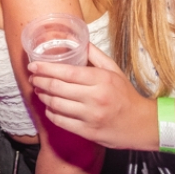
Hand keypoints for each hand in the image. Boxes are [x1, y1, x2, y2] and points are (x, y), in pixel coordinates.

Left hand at [28, 44, 156, 149]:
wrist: (142, 124)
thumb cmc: (126, 95)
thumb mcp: (114, 70)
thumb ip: (96, 55)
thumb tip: (80, 41)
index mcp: (101, 80)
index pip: (66, 72)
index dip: (46, 68)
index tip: (33, 65)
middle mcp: (94, 98)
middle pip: (57, 88)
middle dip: (40, 81)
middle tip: (33, 77)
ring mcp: (90, 117)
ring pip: (56, 105)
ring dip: (43, 96)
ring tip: (39, 90)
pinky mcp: (87, 132)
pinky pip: (61, 121)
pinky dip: (51, 112)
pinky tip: (49, 106)